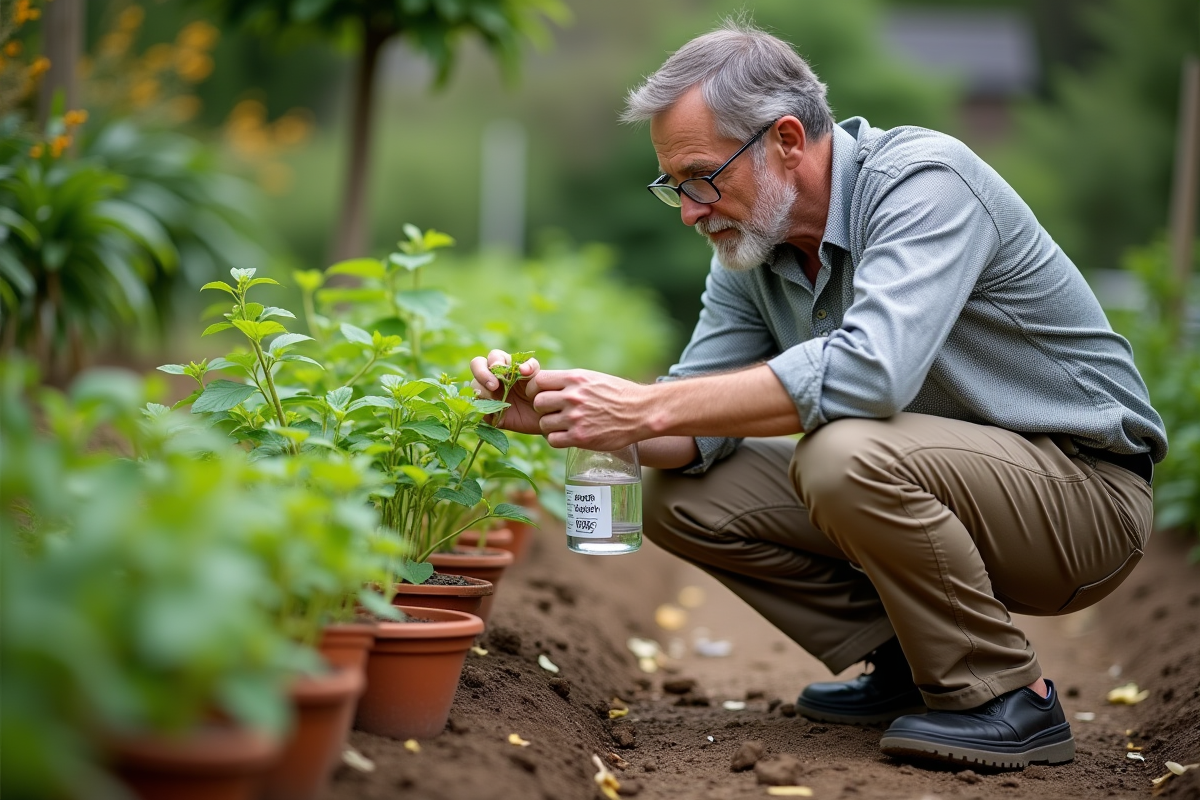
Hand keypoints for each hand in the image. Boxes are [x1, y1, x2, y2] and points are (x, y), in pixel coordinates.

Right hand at [469, 349, 542, 434]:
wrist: (544, 417)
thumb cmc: (541, 393)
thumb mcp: (540, 379)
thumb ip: (532, 368)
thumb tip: (522, 368)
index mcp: (506, 364)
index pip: (494, 356)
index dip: (495, 362)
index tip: (503, 370)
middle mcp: (493, 376)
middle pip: (476, 365)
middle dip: (482, 373)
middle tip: (494, 386)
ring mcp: (487, 393)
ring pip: (475, 387)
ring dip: (483, 393)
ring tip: (497, 403)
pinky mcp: (487, 411)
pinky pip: (478, 409)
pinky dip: (485, 411)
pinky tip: (496, 416)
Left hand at [527, 369, 647, 449]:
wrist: (641, 412)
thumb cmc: (619, 394)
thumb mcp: (594, 378)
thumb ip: (571, 382)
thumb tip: (550, 384)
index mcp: (575, 378)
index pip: (538, 380)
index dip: (536, 389)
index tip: (541, 395)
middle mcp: (573, 396)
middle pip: (538, 403)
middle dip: (543, 409)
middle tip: (553, 412)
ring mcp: (575, 417)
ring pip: (543, 423)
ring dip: (550, 426)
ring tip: (563, 426)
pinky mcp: (580, 437)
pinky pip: (553, 440)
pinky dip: (557, 439)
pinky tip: (567, 436)